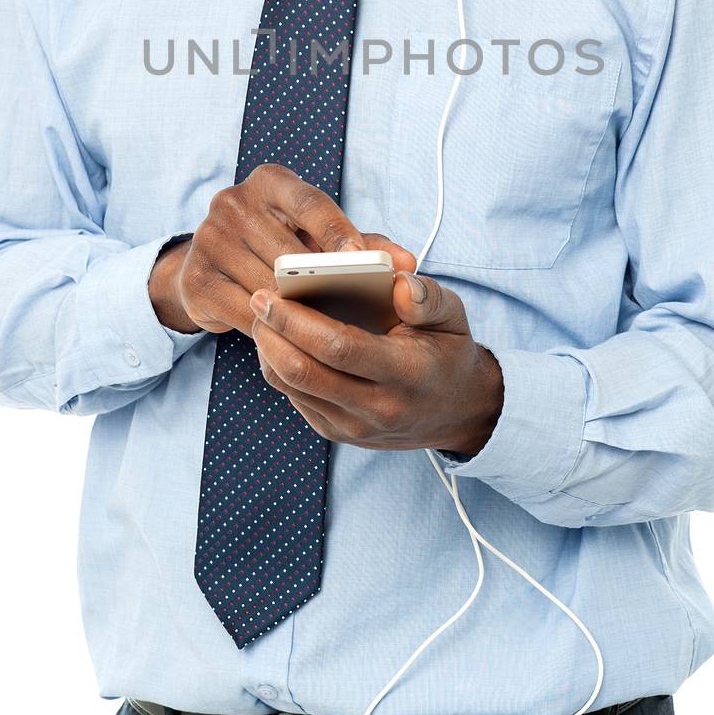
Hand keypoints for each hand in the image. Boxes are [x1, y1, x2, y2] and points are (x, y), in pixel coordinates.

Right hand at [148, 163, 411, 338]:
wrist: (211, 270)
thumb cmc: (283, 247)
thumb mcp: (319, 236)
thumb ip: (366, 245)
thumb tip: (407, 264)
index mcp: (269, 182)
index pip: (309, 203)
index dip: (337, 233)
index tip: (363, 262)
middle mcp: (233, 203)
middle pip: (287, 250)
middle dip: (323, 283)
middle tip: (357, 311)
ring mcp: (208, 240)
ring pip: (267, 286)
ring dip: (300, 313)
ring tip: (333, 333)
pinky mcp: (196, 280)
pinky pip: (245, 312)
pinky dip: (273, 329)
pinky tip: (296, 342)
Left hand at [250, 261, 503, 456]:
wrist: (457, 411)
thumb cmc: (447, 350)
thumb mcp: (452, 315)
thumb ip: (427, 296)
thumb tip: (397, 281)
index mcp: (406, 373)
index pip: (340, 348)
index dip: (298, 321)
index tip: (270, 293)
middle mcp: (377, 408)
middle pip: (304, 372)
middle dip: (271, 333)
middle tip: (256, 300)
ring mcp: (354, 427)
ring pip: (291, 388)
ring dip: (268, 350)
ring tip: (263, 317)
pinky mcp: (337, 433)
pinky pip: (295, 399)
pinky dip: (278, 367)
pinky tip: (278, 340)